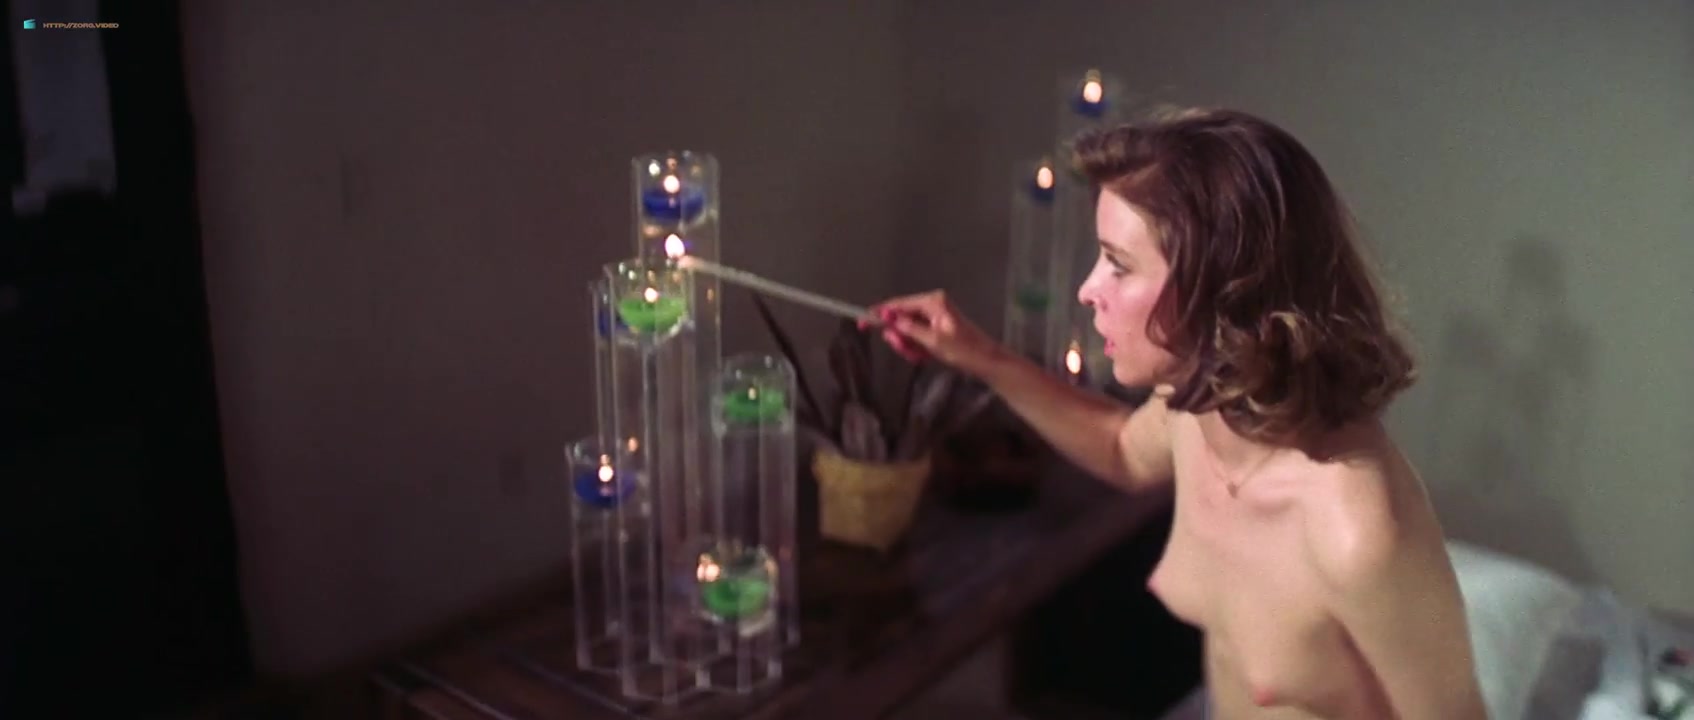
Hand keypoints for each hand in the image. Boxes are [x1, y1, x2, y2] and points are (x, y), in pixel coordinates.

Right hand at [860, 290, 1005, 376]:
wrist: (987, 362)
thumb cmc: (964, 351)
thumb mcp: (933, 341)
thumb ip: (909, 329)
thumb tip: (889, 318)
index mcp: (932, 302)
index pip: (898, 304)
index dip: (880, 314)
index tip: (863, 323)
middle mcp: (931, 305)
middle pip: (900, 318)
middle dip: (900, 337)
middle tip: (908, 351)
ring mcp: (933, 317)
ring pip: (906, 330)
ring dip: (909, 346)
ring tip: (920, 356)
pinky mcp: (935, 328)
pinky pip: (916, 337)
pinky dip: (916, 348)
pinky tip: (925, 356)